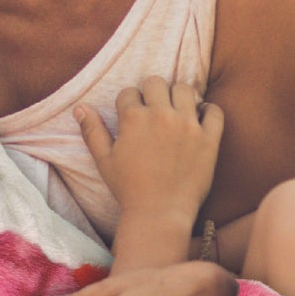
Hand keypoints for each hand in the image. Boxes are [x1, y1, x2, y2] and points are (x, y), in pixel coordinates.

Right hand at [79, 78, 223, 227]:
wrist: (159, 213)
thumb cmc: (128, 189)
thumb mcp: (104, 160)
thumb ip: (92, 131)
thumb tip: (80, 107)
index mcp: (133, 118)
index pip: (130, 92)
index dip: (129, 103)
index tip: (132, 115)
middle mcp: (161, 115)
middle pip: (156, 83)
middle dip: (152, 92)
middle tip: (154, 109)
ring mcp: (187, 125)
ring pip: (185, 89)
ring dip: (179, 96)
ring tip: (177, 110)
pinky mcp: (208, 138)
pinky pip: (214, 110)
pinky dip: (208, 110)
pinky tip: (200, 118)